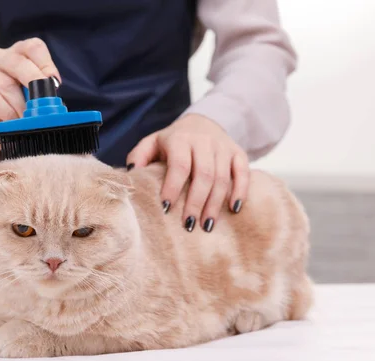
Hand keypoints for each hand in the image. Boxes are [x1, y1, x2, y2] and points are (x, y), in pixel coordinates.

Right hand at [0, 38, 60, 160]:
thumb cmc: (15, 108)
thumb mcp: (33, 97)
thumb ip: (43, 93)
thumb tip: (54, 101)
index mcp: (17, 54)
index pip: (33, 47)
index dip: (46, 63)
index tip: (55, 83)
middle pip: (19, 62)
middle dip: (35, 82)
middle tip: (44, 102)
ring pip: (6, 84)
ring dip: (21, 105)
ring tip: (29, 119)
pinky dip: (8, 112)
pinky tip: (14, 121)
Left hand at [126, 114, 249, 232]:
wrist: (204, 121)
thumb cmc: (173, 141)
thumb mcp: (152, 143)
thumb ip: (139, 156)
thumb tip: (131, 174)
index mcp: (180, 139)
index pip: (179, 165)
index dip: (173, 187)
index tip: (166, 209)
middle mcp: (203, 141)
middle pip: (203, 174)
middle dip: (196, 202)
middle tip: (189, 225)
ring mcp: (223, 147)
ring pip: (222, 177)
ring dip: (215, 203)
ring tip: (207, 225)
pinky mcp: (238, 153)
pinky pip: (243, 172)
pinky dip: (240, 191)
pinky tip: (234, 209)